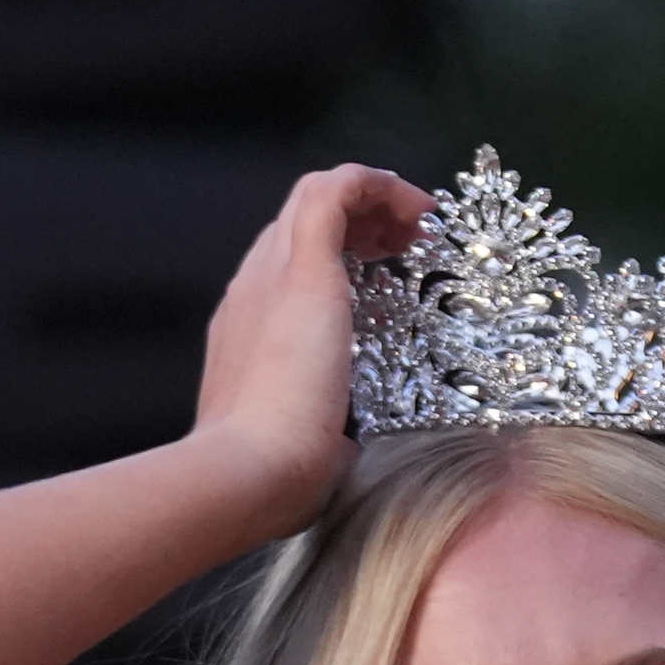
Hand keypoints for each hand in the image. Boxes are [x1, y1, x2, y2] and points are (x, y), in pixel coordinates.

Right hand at [188, 163, 433, 531]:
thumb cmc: (275, 479)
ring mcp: (271, 274)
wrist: (245, 473)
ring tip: (418, 223)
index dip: (338, 263)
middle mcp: (252, 291)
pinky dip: (380, 185)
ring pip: (317, 197)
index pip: (287, 270)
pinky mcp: (303, 267)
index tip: (383, 282)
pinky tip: (418, 208)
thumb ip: (320, 433)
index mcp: (249, 332)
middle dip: (357, 226)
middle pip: (300, 226)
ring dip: (373, 201)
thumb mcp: (301, 444)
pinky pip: (337, 189)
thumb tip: (343, 452)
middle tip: (405, 247)